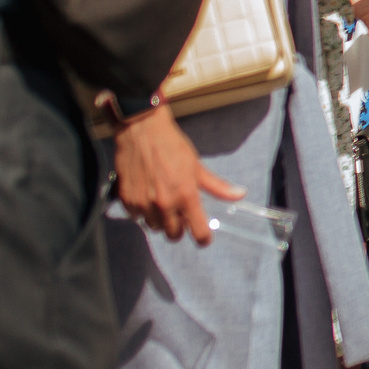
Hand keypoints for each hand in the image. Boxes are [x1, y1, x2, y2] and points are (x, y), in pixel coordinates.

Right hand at [111, 106, 242, 244]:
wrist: (141, 131)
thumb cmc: (173, 147)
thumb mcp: (198, 166)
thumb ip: (217, 186)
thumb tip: (240, 195)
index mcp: (186, 196)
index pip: (198, 232)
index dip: (203, 238)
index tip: (204, 237)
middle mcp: (165, 204)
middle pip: (174, 235)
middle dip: (180, 228)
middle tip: (181, 215)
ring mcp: (143, 204)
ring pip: (155, 227)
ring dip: (161, 220)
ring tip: (163, 203)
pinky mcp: (127, 200)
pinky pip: (137, 217)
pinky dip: (143, 212)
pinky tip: (148, 197)